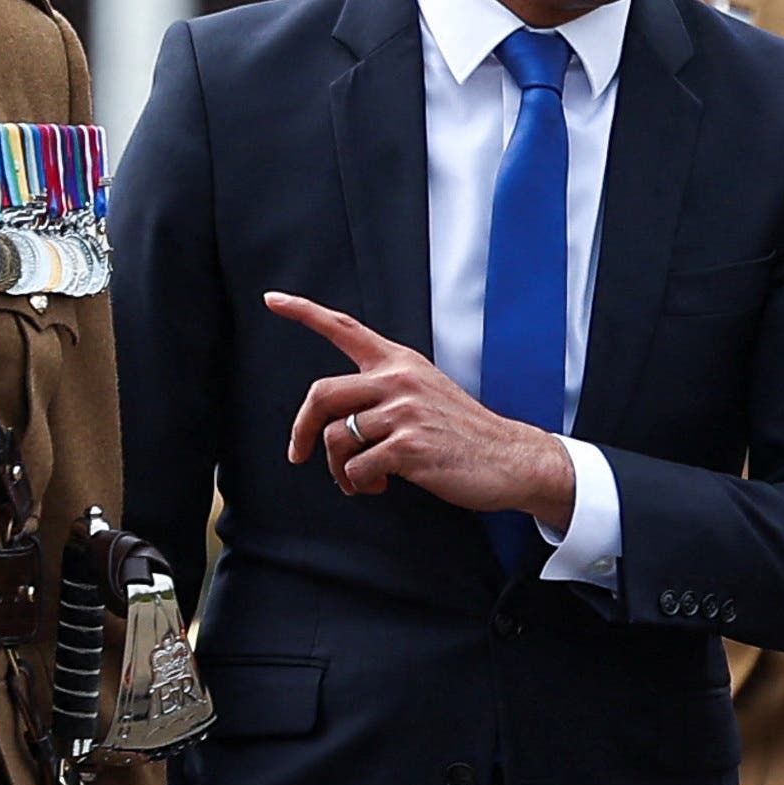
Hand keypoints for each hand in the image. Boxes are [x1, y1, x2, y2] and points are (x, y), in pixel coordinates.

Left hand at [272, 293, 579, 525]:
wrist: (510, 459)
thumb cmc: (465, 433)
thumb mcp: (427, 393)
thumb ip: (386, 392)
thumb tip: (340, 421)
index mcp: (401, 363)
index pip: (345, 328)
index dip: (304, 312)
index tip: (273, 299)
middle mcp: (399, 381)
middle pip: (322, 394)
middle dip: (302, 430)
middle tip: (300, 453)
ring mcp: (404, 413)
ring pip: (337, 438)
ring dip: (338, 468)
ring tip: (359, 480)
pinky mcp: (409, 447)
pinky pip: (357, 468)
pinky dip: (360, 483)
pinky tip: (380, 486)